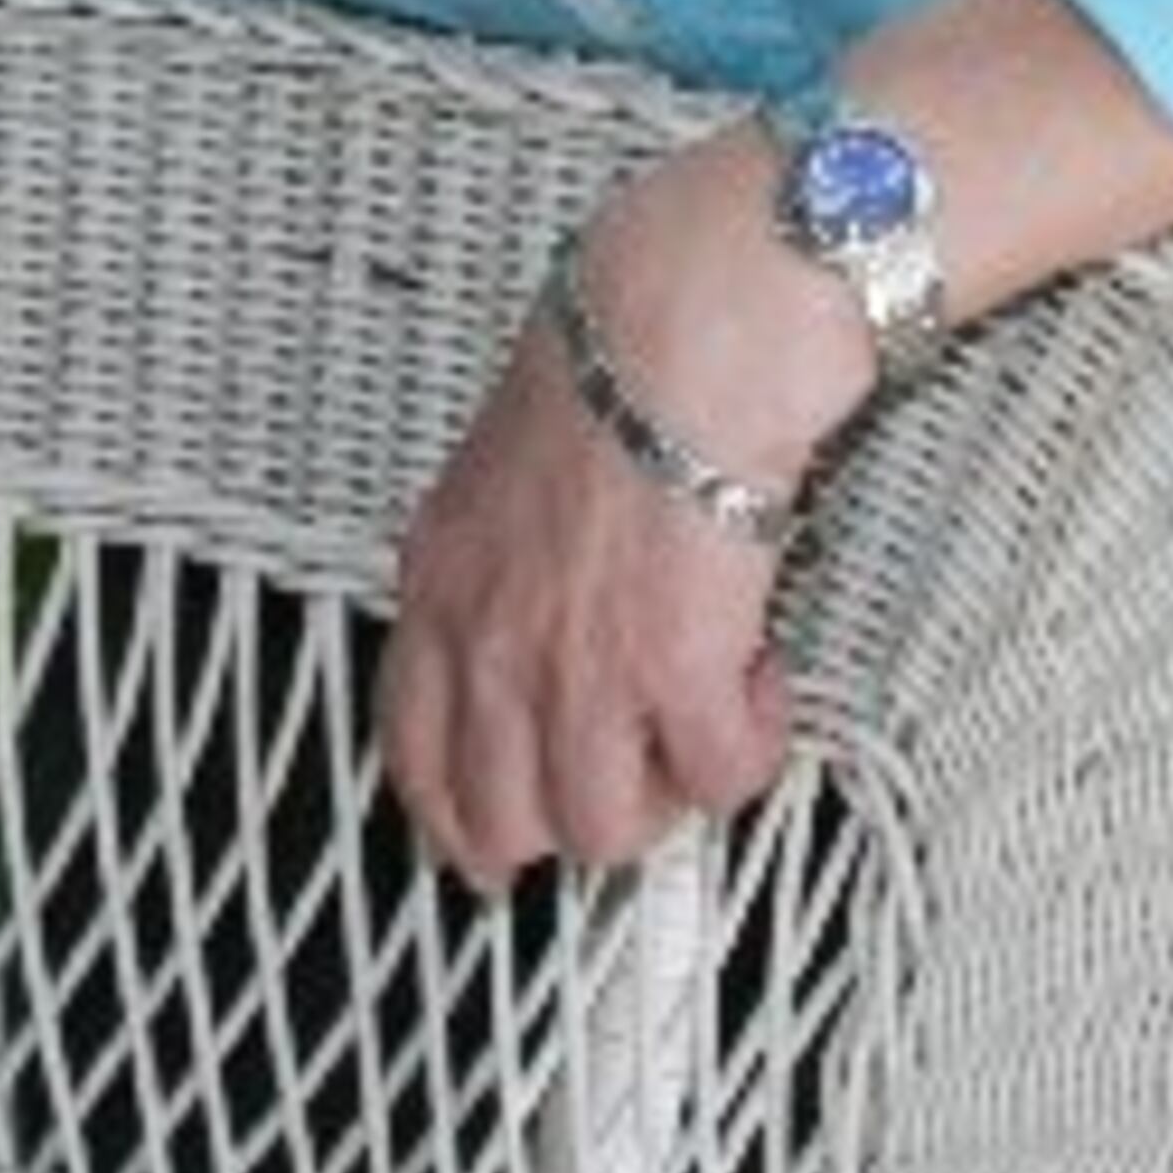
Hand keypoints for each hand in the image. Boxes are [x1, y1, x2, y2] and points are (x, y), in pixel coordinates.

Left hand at [375, 141, 856, 887]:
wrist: (679, 325)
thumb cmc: (606, 373)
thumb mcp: (494, 478)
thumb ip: (493, 572)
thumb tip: (524, 649)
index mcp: (441, 587)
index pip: (414, 758)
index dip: (462, 824)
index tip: (501, 846)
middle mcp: (492, 642)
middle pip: (502, 826)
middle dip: (575, 818)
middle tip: (637, 767)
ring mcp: (577, 667)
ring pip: (608, 831)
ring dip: (668, 788)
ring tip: (702, 708)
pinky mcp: (676, 673)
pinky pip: (720, 780)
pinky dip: (750, 742)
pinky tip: (758, 670)